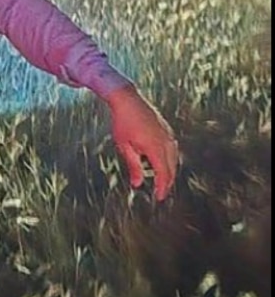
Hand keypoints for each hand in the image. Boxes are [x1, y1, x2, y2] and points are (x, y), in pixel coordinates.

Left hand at [105, 85, 178, 201]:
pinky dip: (169, 160)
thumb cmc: (122, 122)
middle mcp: (165, 142)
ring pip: (174, 159)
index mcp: (154, 147)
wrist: (127, 99)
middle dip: (167, 182)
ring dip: (169, 171)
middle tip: (161, 193)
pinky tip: (163, 164)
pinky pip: (172, 149)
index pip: (163, 173)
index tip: (159, 198)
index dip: (163, 187)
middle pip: (171, 168)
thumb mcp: (124, 146)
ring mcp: (168, 135)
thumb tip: (137, 184)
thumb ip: (133, 166)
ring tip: (162, 181)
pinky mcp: (167, 130)